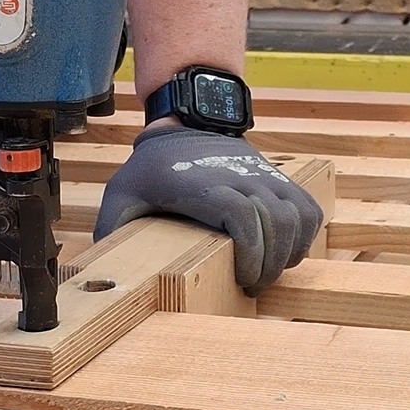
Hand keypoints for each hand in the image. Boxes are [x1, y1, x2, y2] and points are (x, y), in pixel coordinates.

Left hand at [94, 124, 324, 295]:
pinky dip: (305, 235)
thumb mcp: (122, 193)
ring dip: (289, 252)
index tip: (242, 278)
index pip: (242, 216)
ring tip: (268, 272)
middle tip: (252, 285)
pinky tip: (286, 252)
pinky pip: (309, 210)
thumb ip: (112, 230)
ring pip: (297, 217)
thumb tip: (101, 273)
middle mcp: (239, 178)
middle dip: (269, 264)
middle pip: (276, 223)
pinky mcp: (280, 180)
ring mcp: (265, 177)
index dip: (250, 251)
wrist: (187, 124)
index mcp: (201, 186)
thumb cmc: (152, 168)